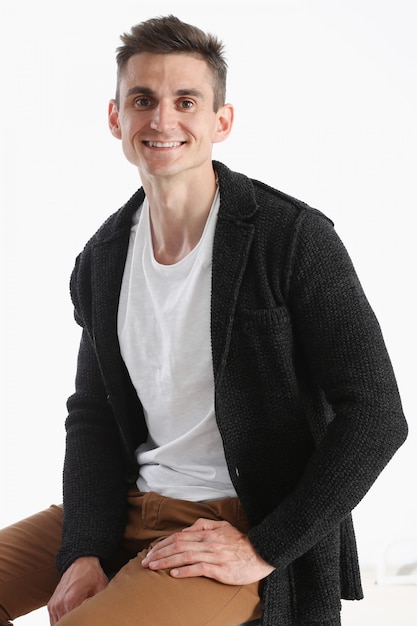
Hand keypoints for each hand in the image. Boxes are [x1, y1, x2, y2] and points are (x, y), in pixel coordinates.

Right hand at [47, 556, 108, 624]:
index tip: (88, 619)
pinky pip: (53, 621)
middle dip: (75, 623)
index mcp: (71, 600)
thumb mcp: (101, 587)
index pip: (75, 622)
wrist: (81, 562)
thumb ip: (98, 604)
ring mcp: (54, 605)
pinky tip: (70, 618)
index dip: (82, 622)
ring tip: (78, 619)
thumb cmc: (91, 574)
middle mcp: (59, 603)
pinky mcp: (51, 605)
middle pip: (65, 624)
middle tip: (84, 620)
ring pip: (58, 624)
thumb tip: (102, 614)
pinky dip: (60, 622)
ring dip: (67, 624)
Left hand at [141, 518, 274, 584]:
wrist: (262, 553)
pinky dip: (185, 571)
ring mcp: (214, 556)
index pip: (179, 536)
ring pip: (185, 556)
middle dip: (159, 553)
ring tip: (153, 567)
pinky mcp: (221, 569)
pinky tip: (173, 574)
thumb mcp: (224, 526)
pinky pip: (199, 569)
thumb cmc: (242, 542)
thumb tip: (189, 528)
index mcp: (208, 533)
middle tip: (146, 562)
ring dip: (166, 561)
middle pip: (178, 546)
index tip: (151, 552)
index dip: (163, 544)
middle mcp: (208, 542)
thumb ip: (205, 525)